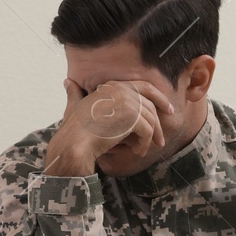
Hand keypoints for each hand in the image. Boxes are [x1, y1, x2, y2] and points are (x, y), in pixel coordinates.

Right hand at [46, 77, 174, 171]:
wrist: (74, 142)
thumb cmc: (72, 129)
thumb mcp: (74, 106)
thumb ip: (75, 93)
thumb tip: (67, 82)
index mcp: (112, 85)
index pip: (144, 86)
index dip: (159, 98)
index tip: (168, 109)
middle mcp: (121, 89)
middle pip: (150, 105)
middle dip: (159, 124)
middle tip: (161, 140)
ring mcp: (128, 102)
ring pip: (151, 121)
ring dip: (150, 138)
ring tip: (144, 150)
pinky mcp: (132, 117)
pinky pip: (147, 132)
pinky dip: (144, 145)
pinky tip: (137, 152)